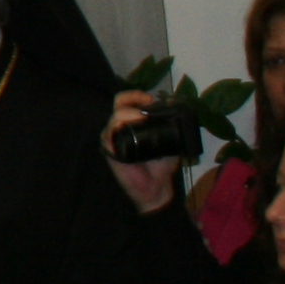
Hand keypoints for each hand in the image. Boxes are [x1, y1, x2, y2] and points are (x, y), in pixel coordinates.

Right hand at [102, 91, 182, 214]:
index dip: (135, 95)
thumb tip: (175, 104)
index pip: (125, 100)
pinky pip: (108, 138)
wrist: (157, 188)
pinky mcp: (110, 152)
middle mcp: (119, 128)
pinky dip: (118, 133)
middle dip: (133, 102)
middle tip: (147, 110)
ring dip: (128, 117)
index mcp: (131, 123)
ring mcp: (113, 139)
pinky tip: (130, 135)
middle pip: (118, 105)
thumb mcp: (169, 139)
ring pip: (114, 119)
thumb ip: (170, 124)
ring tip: (143, 123)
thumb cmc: (161, 164)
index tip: (150, 99)